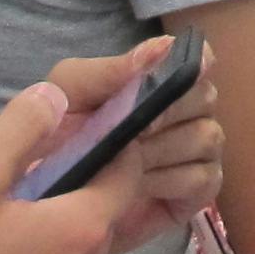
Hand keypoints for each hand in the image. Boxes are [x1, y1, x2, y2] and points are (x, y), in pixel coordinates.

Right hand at [0, 38, 218, 253]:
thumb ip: (18, 130)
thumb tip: (56, 94)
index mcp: (87, 226)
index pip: (129, 166)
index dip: (110, 135)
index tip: (74, 118)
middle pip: (103, 203)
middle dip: (75, 175)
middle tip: (23, 160)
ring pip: (76, 239)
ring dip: (52, 215)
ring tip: (0, 204)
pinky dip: (38, 250)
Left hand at [38, 40, 223, 252]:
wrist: (47, 206)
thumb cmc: (58, 142)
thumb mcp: (67, 97)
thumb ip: (108, 71)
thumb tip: (161, 47)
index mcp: (159, 81)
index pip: (198, 61)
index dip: (192, 66)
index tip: (168, 81)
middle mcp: (187, 112)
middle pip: (205, 98)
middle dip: (166, 114)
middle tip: (130, 133)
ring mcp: (197, 153)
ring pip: (207, 137)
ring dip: (162, 151)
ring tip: (123, 166)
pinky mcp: (198, 194)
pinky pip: (204, 178)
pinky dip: (171, 181)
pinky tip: (139, 187)